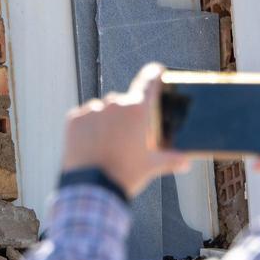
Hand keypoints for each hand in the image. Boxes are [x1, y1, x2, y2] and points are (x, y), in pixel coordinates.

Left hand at [61, 63, 190, 198]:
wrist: (91, 189)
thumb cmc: (124, 175)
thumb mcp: (152, 167)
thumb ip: (172, 159)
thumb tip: (185, 162)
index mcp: (138, 110)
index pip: (149, 81)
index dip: (154, 74)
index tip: (156, 70)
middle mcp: (115, 104)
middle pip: (124, 102)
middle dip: (126, 117)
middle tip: (126, 140)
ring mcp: (92, 110)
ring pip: (102, 111)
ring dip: (106, 123)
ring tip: (106, 147)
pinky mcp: (74, 119)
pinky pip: (84, 118)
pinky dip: (88, 129)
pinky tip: (91, 146)